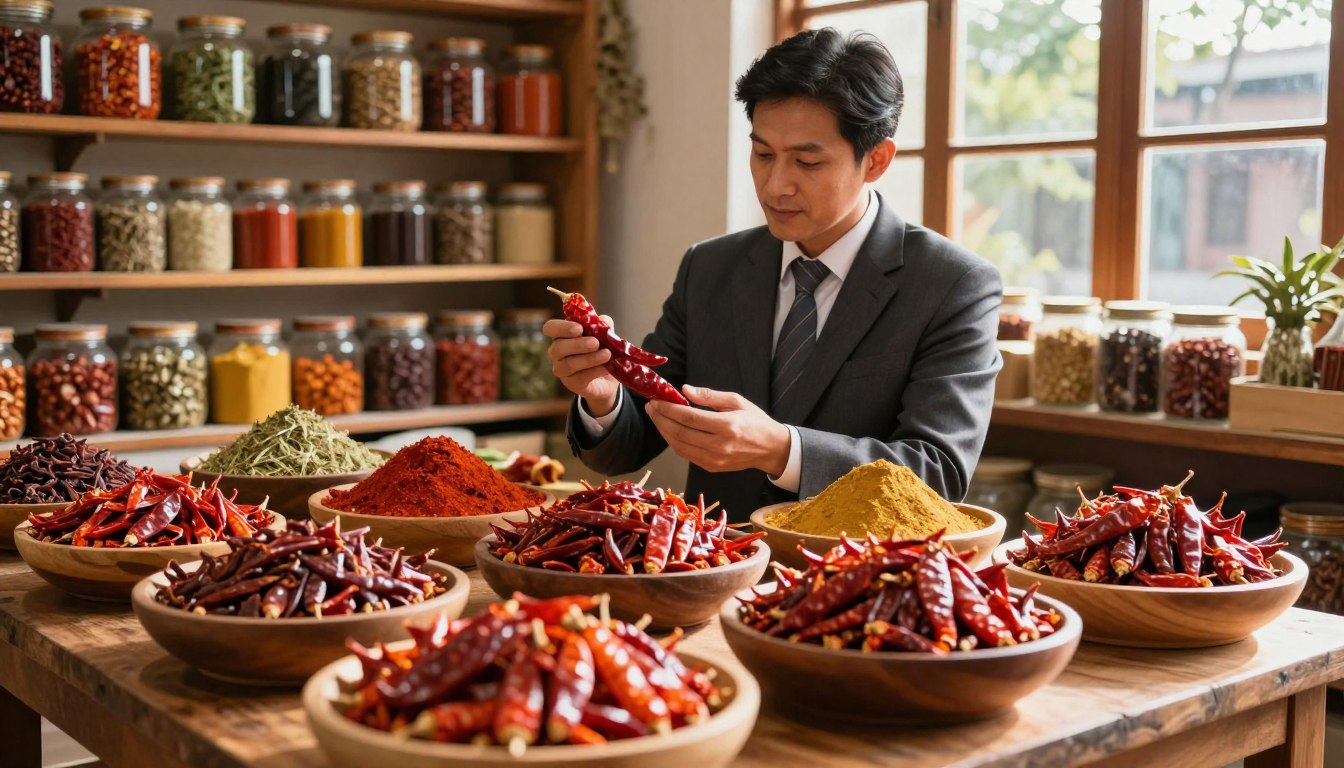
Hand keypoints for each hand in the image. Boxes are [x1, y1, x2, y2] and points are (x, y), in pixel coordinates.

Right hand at [544, 318, 620, 416]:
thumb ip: (604, 325)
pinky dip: (595, 371)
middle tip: (595, 343)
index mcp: (562, 335)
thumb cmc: (602, 349)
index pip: (550, 328)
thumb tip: (603, 320)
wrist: (609, 375)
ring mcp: (562, 369)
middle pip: (557, 348)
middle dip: (577, 345)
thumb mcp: (605, 334)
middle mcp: (557, 352)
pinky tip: (606, 367)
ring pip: (569, 364)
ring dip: (589, 359)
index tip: (579, 328)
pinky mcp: (572, 383)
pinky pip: (581, 377)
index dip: (561, 328)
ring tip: (607, 354)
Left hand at [645, 385, 791, 475]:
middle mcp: (719, 445)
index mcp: (727, 426)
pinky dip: (673, 442)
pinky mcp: (711, 467)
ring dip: (663, 431)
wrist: (771, 449)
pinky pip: (686, 455)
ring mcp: (714, 459)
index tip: (656, 399)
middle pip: (680, 433)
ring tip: (656, 417)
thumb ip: (709, 396)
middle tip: (651, 407)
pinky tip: (668, 431)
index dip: (669, 409)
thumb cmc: (755, 421)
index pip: (689, 418)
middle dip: (661, 419)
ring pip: (679, 446)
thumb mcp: (736, 401)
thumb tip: (685, 390)